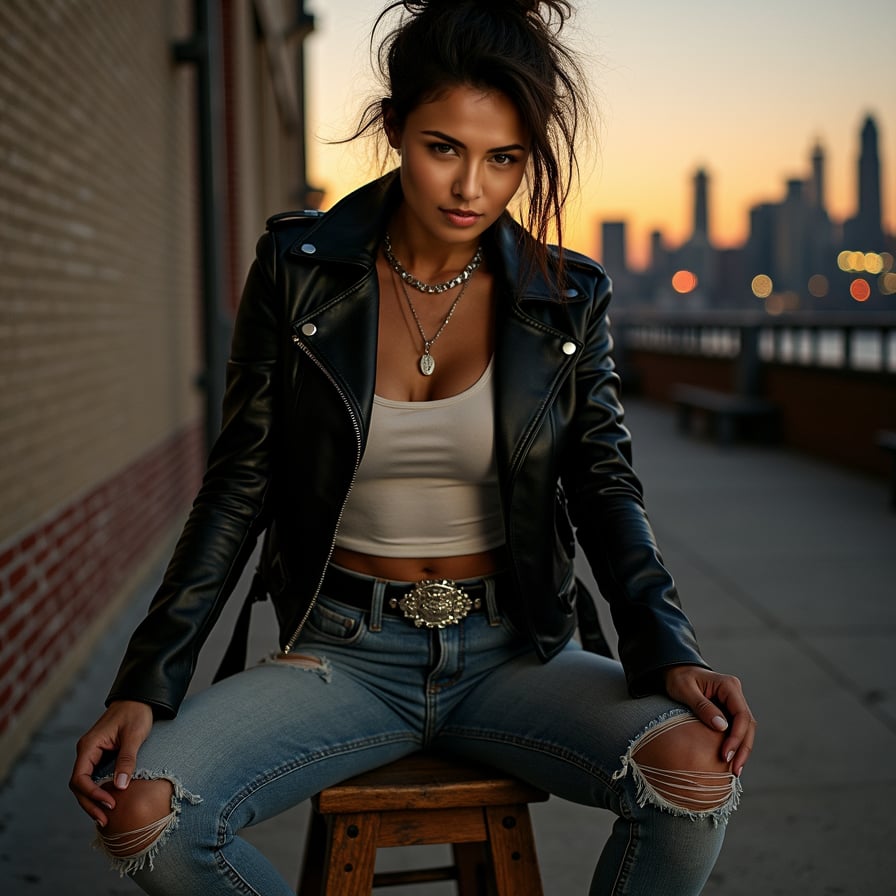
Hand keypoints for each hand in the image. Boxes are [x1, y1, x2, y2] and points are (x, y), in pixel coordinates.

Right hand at [69, 700, 153, 826]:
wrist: (139, 699)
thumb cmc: (137, 713)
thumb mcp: (134, 735)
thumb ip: (126, 759)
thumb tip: (120, 786)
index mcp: (89, 746)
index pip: (80, 778)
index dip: (92, 794)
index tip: (110, 803)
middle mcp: (86, 752)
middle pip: (79, 786)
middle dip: (90, 804)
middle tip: (105, 820)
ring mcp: (92, 755)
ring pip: (85, 784)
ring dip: (93, 801)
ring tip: (106, 817)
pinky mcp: (100, 756)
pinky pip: (94, 778)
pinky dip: (99, 792)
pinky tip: (108, 803)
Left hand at [663, 665, 755, 776]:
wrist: (674, 672)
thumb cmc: (678, 678)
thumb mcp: (685, 690)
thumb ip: (702, 706)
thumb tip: (722, 727)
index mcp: (728, 686)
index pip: (741, 715)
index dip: (737, 737)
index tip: (726, 755)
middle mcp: (735, 694)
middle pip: (748, 725)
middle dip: (742, 748)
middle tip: (734, 770)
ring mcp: (733, 702)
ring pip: (745, 729)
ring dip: (741, 749)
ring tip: (734, 771)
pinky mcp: (728, 711)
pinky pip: (736, 729)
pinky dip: (735, 745)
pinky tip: (730, 760)